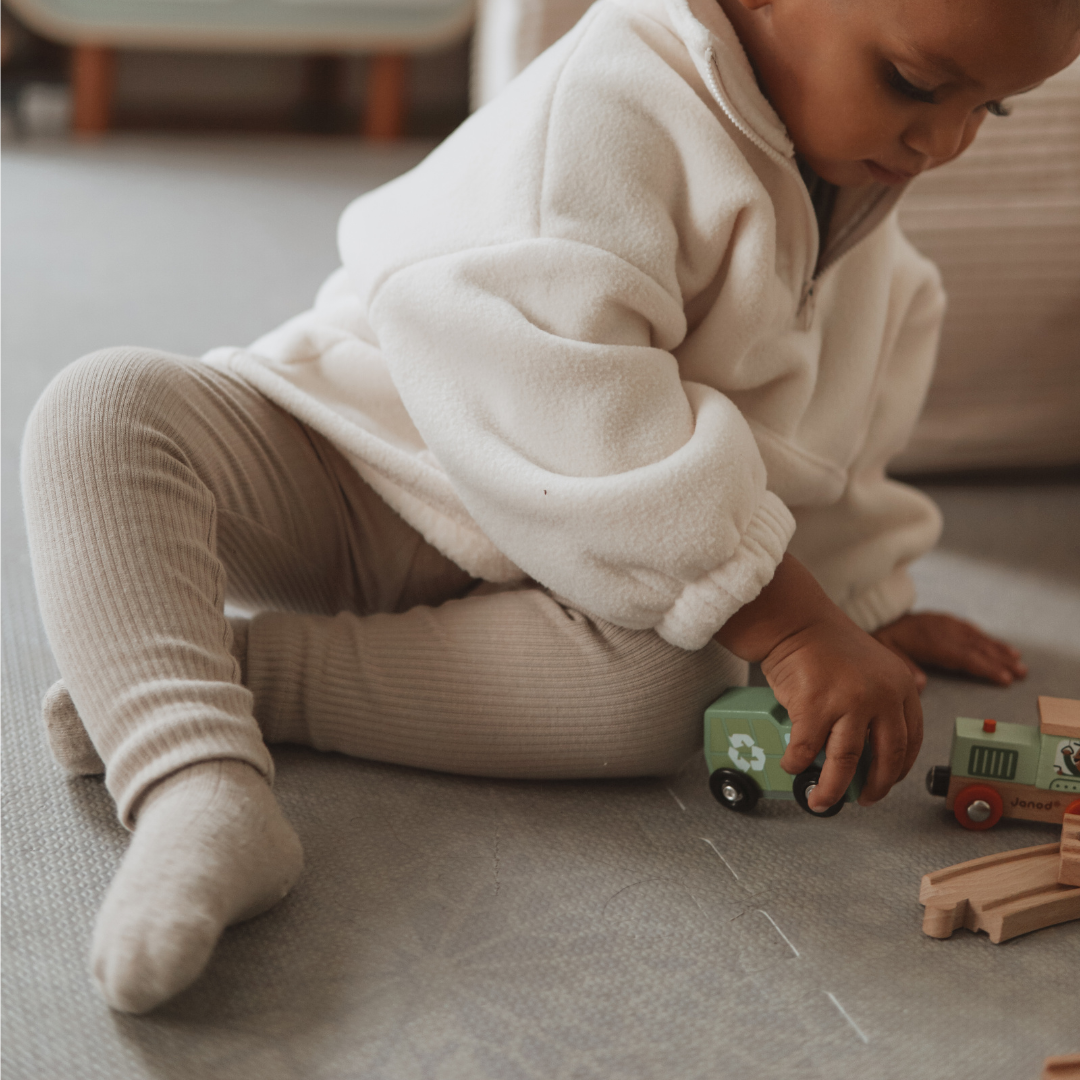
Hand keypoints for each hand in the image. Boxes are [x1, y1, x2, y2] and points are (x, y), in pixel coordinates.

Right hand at [716, 555, 921, 810]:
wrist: (794, 622)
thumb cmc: (826, 646)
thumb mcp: (871, 669)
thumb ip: (880, 702)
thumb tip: (872, 752)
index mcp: (900, 688)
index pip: (910, 740)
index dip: (897, 770)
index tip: (884, 784)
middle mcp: (881, 695)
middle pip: (884, 757)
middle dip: (872, 788)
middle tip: (861, 801)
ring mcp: (849, 701)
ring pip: (846, 761)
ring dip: (832, 788)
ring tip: (821, 800)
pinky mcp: (815, 705)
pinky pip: (806, 748)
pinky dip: (796, 763)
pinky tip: (791, 766)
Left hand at [872, 612, 1026, 689]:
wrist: (876, 615)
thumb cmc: (883, 640)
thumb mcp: (887, 654)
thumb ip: (904, 668)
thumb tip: (921, 684)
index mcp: (930, 642)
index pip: (963, 657)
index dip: (985, 668)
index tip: (1004, 679)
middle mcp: (942, 630)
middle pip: (976, 647)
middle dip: (1000, 660)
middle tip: (1022, 673)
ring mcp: (944, 623)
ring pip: (976, 637)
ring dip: (998, 649)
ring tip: (1018, 660)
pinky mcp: (943, 619)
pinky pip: (969, 629)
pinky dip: (985, 637)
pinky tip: (998, 645)